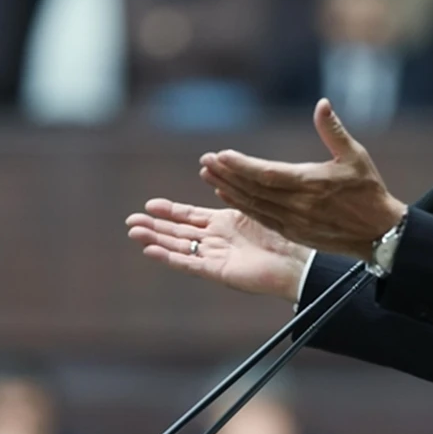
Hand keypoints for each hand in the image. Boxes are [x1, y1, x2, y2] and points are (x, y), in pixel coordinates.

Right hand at [126, 198, 312, 301]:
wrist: (302, 260)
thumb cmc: (288, 232)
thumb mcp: (257, 204)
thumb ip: (236, 188)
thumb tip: (216, 162)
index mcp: (226, 223)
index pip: (190, 217)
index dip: (170, 211)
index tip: (149, 205)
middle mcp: (218, 241)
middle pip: (179, 233)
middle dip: (155, 227)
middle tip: (130, 221)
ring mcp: (217, 257)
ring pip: (179, 248)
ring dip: (156, 240)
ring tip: (134, 233)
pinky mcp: (219, 271)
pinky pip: (189, 264)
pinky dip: (170, 257)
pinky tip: (151, 250)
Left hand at [198, 98, 406, 260]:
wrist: (379, 232)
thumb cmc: (368, 190)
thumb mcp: (355, 156)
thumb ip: (333, 131)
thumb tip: (322, 103)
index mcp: (311, 183)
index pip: (267, 174)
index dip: (241, 165)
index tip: (220, 154)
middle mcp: (298, 205)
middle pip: (253, 190)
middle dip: (227, 175)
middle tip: (205, 161)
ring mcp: (294, 222)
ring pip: (253, 205)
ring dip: (229, 189)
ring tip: (209, 175)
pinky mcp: (293, 232)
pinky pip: (261, 218)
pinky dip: (242, 205)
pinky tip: (227, 195)